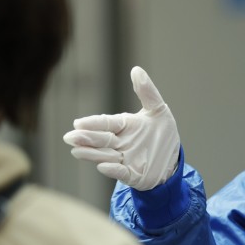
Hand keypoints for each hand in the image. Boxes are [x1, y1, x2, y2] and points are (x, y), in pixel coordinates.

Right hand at [63, 66, 179, 189]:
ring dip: (93, 154)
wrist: (173, 160)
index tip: (78, 123)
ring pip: (105, 156)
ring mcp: (124, 159)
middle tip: (71, 137)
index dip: (93, 123)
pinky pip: (120, 172)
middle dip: (86, 138)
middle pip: (100, 139)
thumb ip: (147, 92)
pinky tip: (103, 166)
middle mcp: (120, 143)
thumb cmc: (163, 134)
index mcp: (123, 126)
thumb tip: (136, 69)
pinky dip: (112, 170)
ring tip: (78, 151)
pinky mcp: (132, 175)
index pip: (106, 123)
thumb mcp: (158, 110)